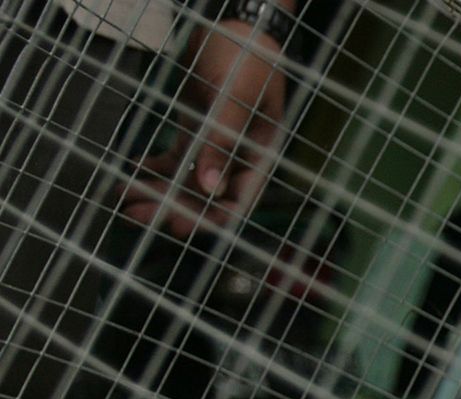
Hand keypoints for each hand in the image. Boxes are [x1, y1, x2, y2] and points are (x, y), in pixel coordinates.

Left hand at [121, 22, 286, 236]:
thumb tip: (210, 189)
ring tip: (122, 197)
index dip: (205, 219)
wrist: (238, 28)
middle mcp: (237, 159)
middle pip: (203, 197)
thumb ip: (222, 144)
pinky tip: (131, 173)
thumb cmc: (247, 61)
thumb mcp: (235, 100)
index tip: (174, 227)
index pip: (234, 202)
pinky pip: (174, 160)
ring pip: (184, 182)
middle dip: (169, 207)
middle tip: (134, 214)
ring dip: (155, 191)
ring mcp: (214, 146)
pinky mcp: (196, 131)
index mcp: (256, 158)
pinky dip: (153, 169)